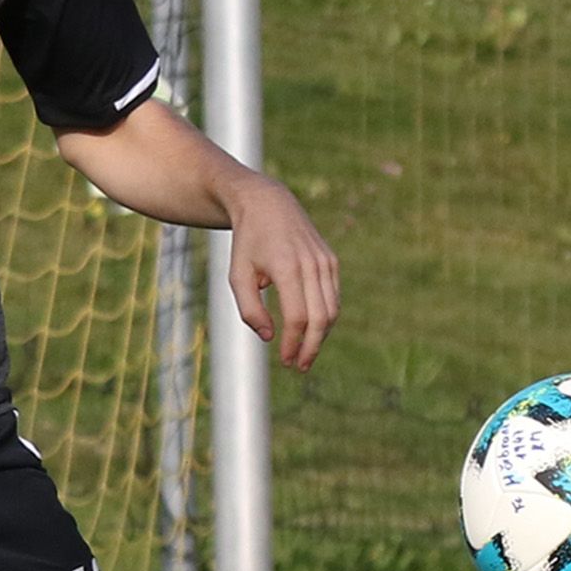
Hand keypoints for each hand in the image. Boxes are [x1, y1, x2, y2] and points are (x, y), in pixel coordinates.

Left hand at [225, 175, 339, 371]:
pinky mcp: (331, 261)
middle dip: (312, 347)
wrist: (268, 204)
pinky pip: (333, 297)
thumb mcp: (237, 275)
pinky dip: (325, 318)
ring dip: (320, 336)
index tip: (285, 361)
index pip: (297, 317)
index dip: (293, 344)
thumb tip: (269, 336)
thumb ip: (250, 308)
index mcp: (286, 267)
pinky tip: (311, 331)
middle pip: (321, 318)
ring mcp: (325, 262)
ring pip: (331, 310)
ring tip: (305, 353)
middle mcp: (311, 264)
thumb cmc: (248, 242)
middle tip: (299, 366)